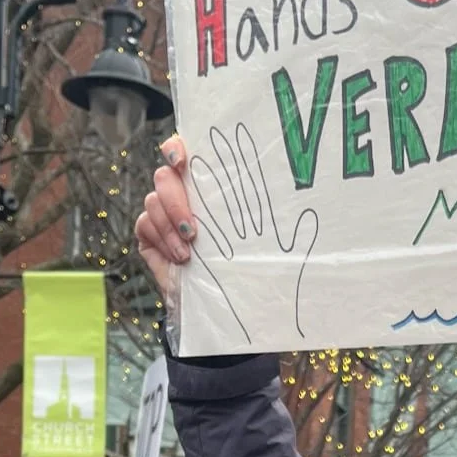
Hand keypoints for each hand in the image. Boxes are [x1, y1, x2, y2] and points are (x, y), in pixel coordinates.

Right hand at [135, 126, 318, 344]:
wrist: (229, 308)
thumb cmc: (253, 272)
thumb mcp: (273, 248)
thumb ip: (286, 228)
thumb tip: (311, 214)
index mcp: (210, 188)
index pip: (185, 153)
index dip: (177, 148)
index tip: (182, 159)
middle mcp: (184, 196)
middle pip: (165, 177)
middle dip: (176, 200)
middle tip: (194, 229)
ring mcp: (163, 216)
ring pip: (152, 201)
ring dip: (170, 226)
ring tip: (190, 251)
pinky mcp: (149, 237)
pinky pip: (144, 226)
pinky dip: (161, 240)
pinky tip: (181, 259)